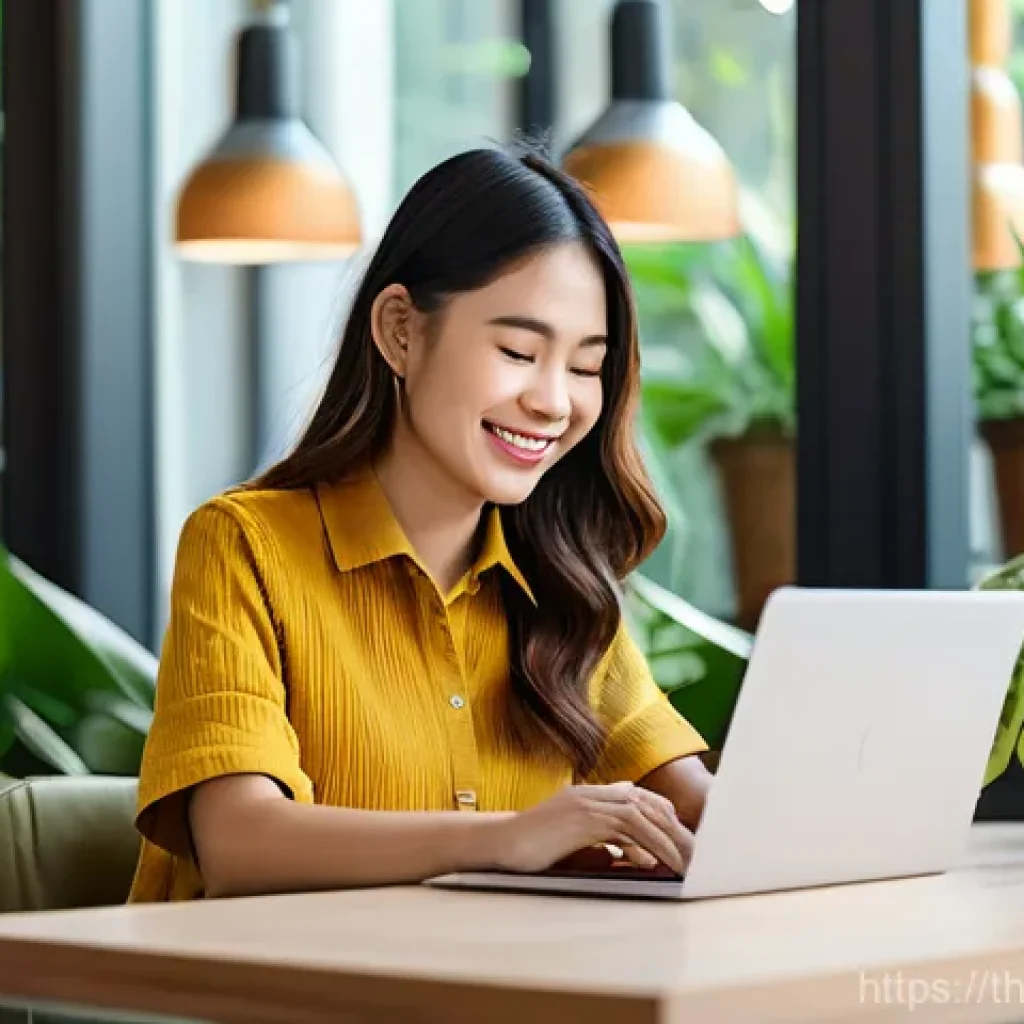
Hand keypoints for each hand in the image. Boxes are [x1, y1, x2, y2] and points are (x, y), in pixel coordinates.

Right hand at [493, 782, 694, 875]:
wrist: (499, 843)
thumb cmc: (532, 846)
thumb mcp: (572, 839)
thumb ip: (600, 840)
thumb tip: (630, 853)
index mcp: (589, 794)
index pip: (636, 796)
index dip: (661, 813)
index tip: (679, 835)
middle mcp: (591, 794)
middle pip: (644, 803)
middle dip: (672, 828)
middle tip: (692, 851)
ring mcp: (586, 803)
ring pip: (639, 815)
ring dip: (665, 839)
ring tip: (683, 861)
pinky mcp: (582, 820)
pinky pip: (624, 829)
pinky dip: (644, 846)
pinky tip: (654, 862)